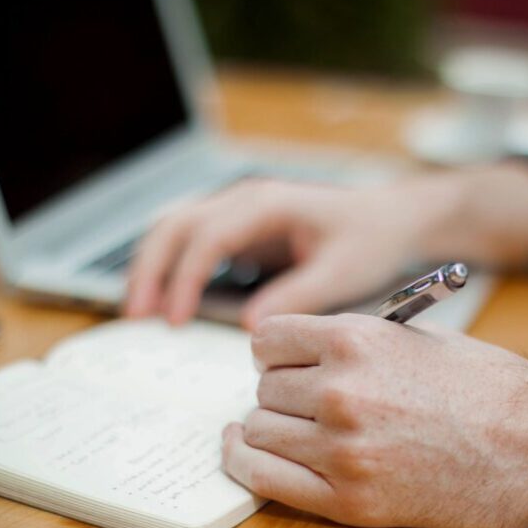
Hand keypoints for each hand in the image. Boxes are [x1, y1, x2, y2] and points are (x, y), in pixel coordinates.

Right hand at [125, 178, 446, 327]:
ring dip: (152, 265)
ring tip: (138, 310)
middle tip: (136, 316)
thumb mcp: (341, 273)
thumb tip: (251, 327)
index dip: (184, 278)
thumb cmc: (370, 241)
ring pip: (175, 227)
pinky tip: (164, 299)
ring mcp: (239, 210)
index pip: (209, 236)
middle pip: (176, 224)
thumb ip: (297, 297)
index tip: (174, 319)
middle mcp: (246, 199)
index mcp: (269, 204)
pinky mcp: (240, 228)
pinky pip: (192, 240)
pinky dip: (170, 265)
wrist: (391, 219)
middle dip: (149, 268)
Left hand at [221, 313, 527, 527]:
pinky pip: (266, 480)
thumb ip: (352, 340)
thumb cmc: (487, 387)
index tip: (284, 362)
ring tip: (298, 429)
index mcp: (356, 340)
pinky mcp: (350, 501)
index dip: (275, 351)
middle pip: (263, 388)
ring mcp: (343, 450)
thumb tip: (301, 351)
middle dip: (281, 391)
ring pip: (258, 431)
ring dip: (272, 428)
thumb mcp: (416, 336)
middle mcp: (340, 391)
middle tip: (306, 399)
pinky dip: (249, 464)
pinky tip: (249, 453)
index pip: (266, 339)